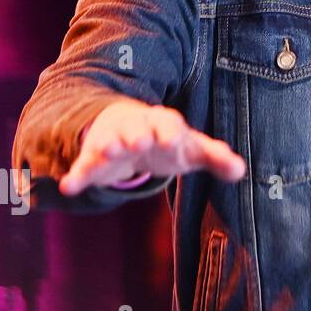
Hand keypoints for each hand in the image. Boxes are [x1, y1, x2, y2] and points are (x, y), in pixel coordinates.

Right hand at [60, 99, 245, 195]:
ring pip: (108, 141)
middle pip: (137, 128)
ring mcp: (113, 141)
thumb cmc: (167, 139)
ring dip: (107, 146)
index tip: (172, 142)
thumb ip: (215, 157)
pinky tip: (69, 187)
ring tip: (106, 151)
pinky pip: (84, 166)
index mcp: (164, 123)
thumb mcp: (191, 148)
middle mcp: (137, 128)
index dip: (170, 132)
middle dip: (138, 134)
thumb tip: (240, 170)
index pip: (169, 124)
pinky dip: (77, 175)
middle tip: (138, 142)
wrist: (130, 129)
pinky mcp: (93, 159)